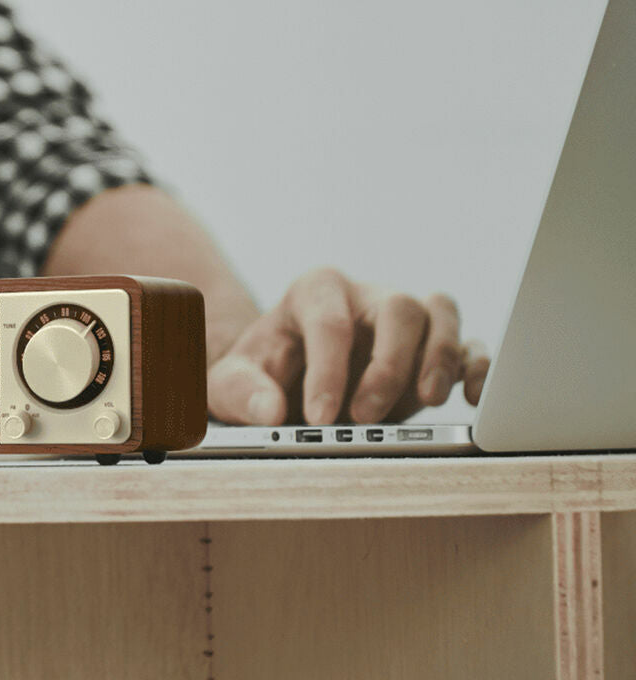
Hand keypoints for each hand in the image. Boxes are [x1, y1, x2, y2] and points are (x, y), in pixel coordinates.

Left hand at [206, 267, 490, 424]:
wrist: (280, 379)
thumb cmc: (259, 374)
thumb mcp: (231, 382)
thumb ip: (241, 392)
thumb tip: (268, 411)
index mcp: (314, 290)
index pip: (330, 323)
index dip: (328, 370)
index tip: (319, 417)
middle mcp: (364, 296)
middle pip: (396, 308)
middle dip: (388, 364)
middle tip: (365, 416)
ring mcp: (401, 319)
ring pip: (438, 314)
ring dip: (440, 358)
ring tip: (428, 401)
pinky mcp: (431, 349)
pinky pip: (467, 344)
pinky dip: (476, 367)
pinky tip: (472, 398)